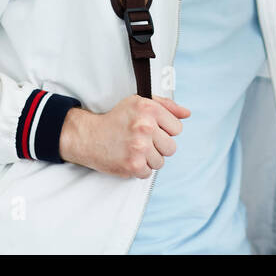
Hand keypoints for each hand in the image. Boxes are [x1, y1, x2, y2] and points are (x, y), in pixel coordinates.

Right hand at [58, 94, 190, 177]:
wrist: (89, 136)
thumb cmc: (115, 119)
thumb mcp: (139, 103)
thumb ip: (166, 106)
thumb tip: (186, 114)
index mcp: (149, 109)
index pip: (177, 128)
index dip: (165, 130)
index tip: (152, 129)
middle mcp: (146, 126)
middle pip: (171, 147)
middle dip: (158, 146)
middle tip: (142, 141)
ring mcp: (140, 147)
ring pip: (161, 162)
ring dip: (149, 158)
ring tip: (134, 149)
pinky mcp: (133, 165)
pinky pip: (148, 173)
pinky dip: (139, 168)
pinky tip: (129, 157)